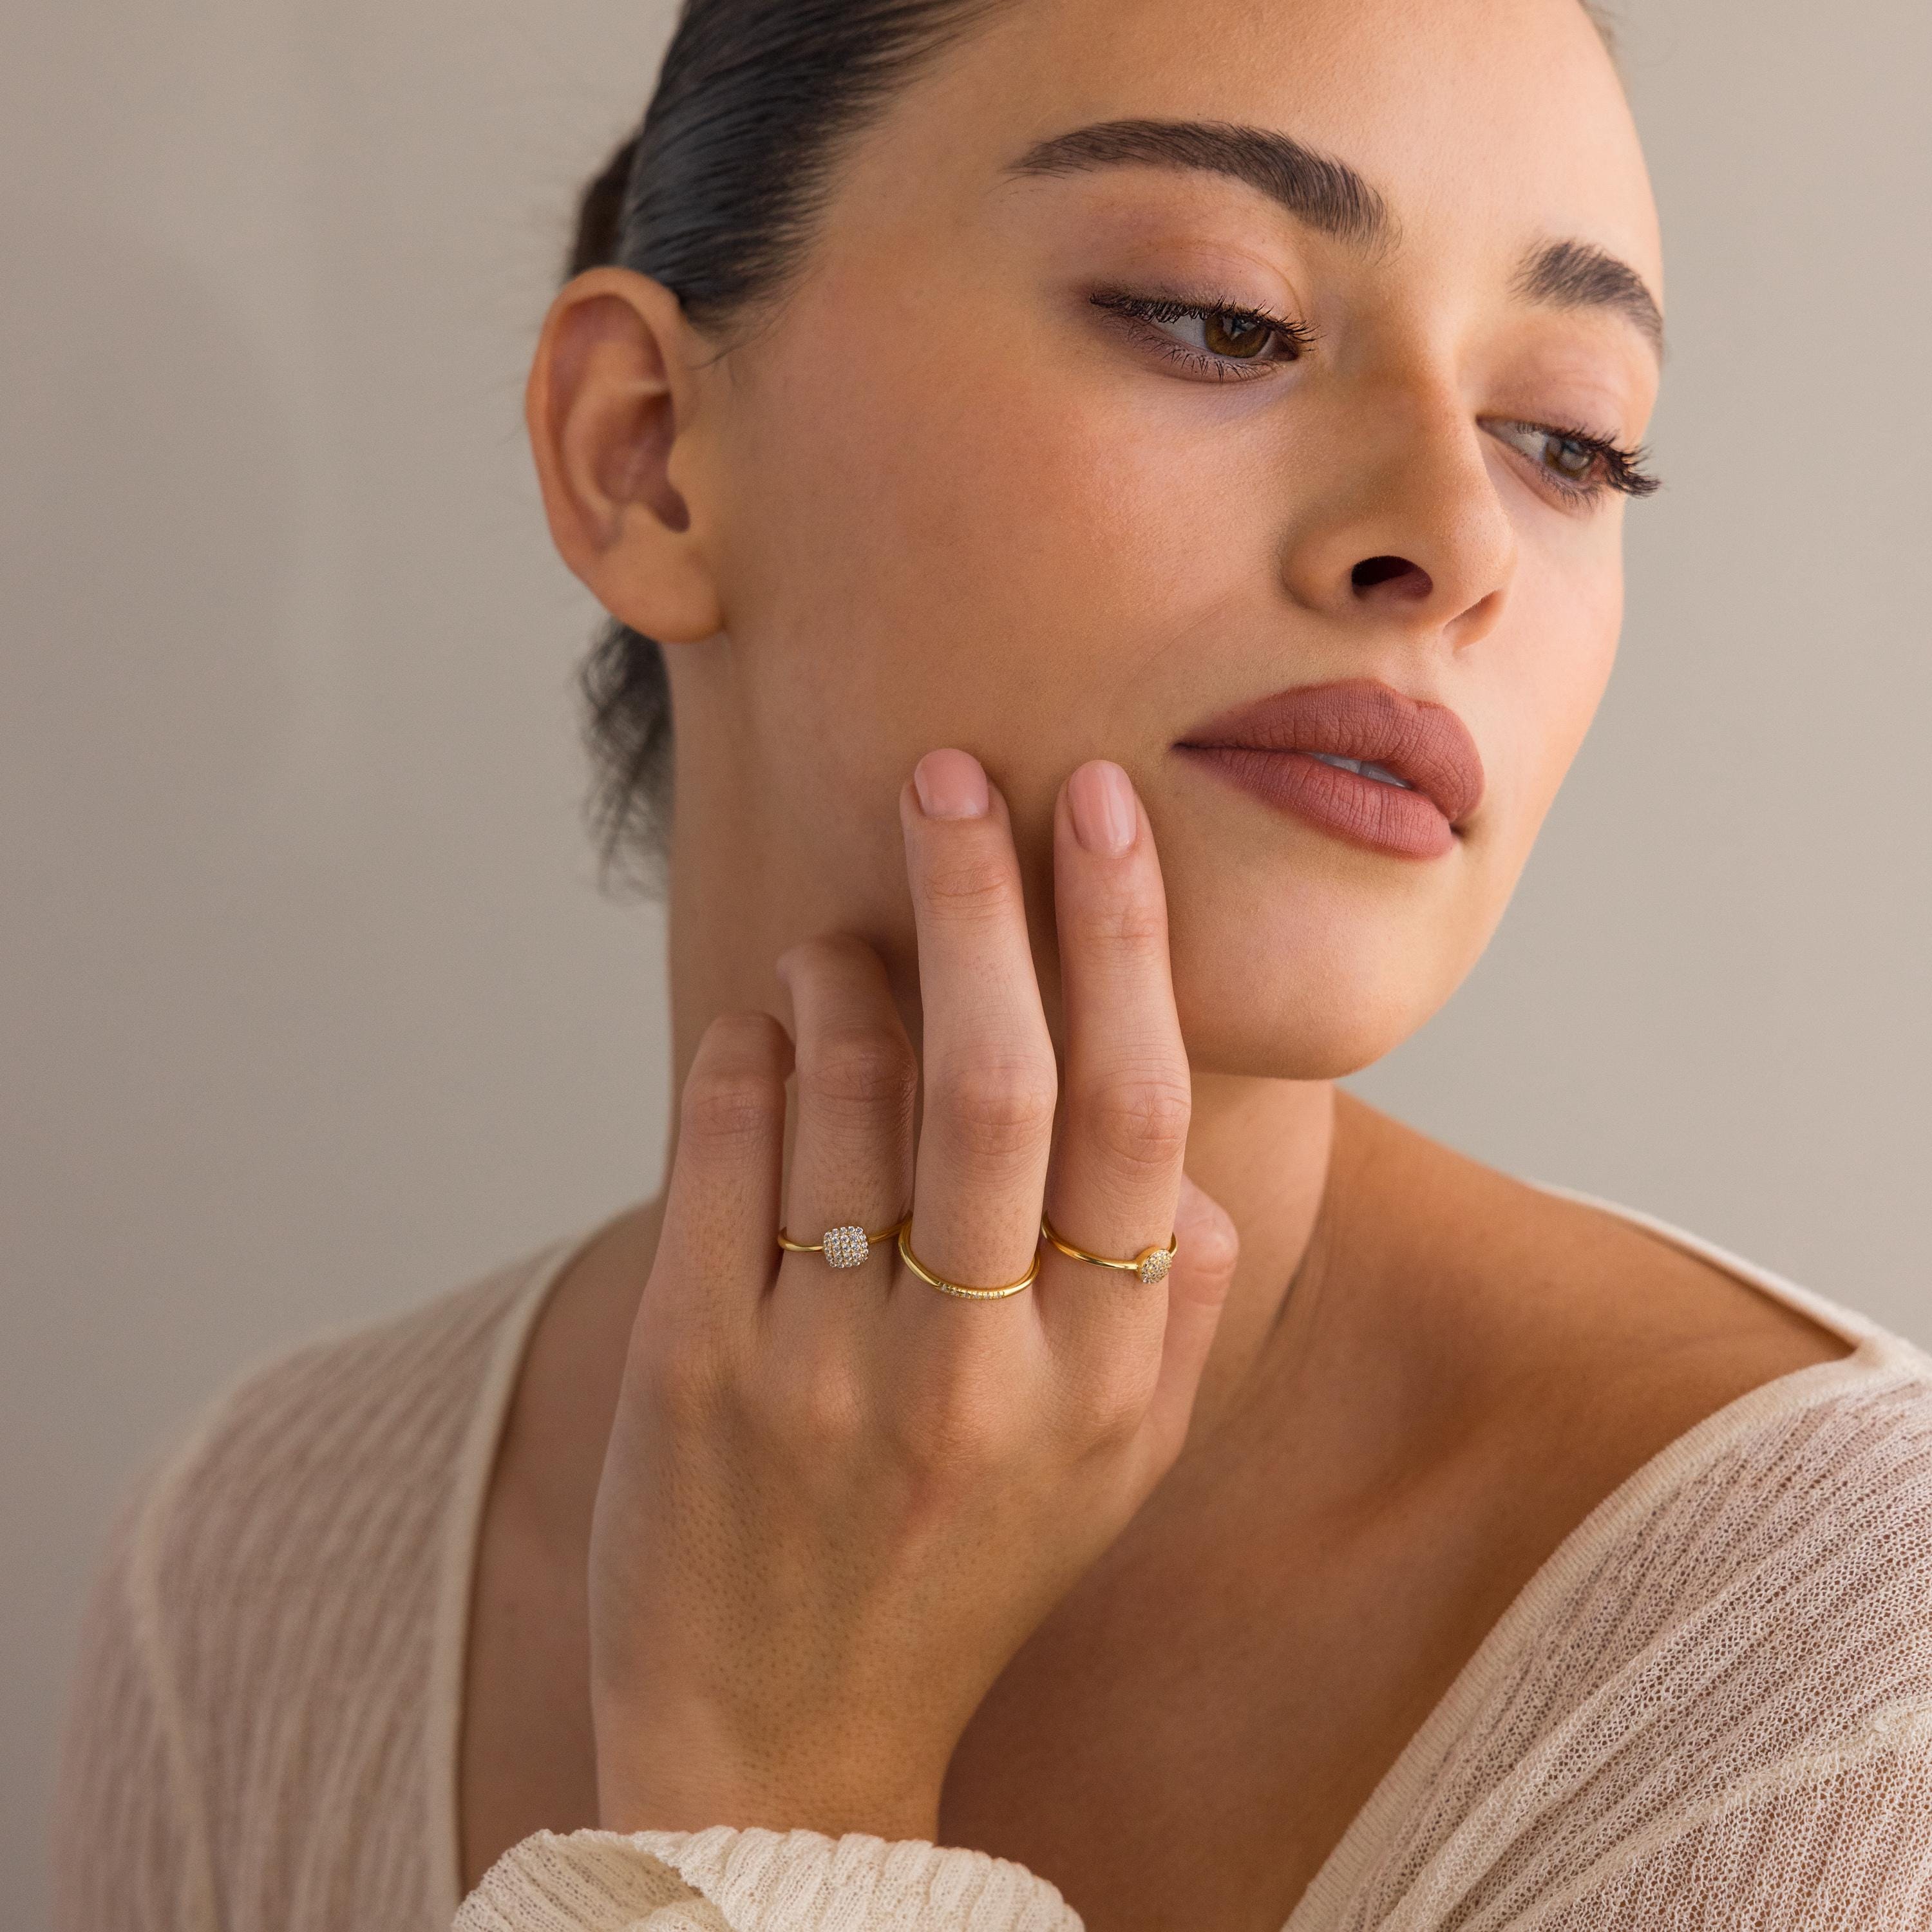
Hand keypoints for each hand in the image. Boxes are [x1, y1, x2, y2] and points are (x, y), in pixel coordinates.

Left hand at [587, 750, 1238, 1843]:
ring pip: (842, 1093)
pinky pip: (717, 1152)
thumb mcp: (1113, 1475)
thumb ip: (1170, 1318)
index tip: (1096, 812)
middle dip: (980, 897)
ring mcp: (824, 1372)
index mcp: (1100, 1380)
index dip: (1120, 941)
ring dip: (843, 973)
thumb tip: (1177, 1161)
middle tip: (952, 775)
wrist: (781, 1750)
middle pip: (995, 1078)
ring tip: (849, 939)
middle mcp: (974, 1372)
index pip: (1130, 1112)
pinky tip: (762, 1027)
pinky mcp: (690, 1375)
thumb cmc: (962, 1575)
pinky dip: (742, 1051)